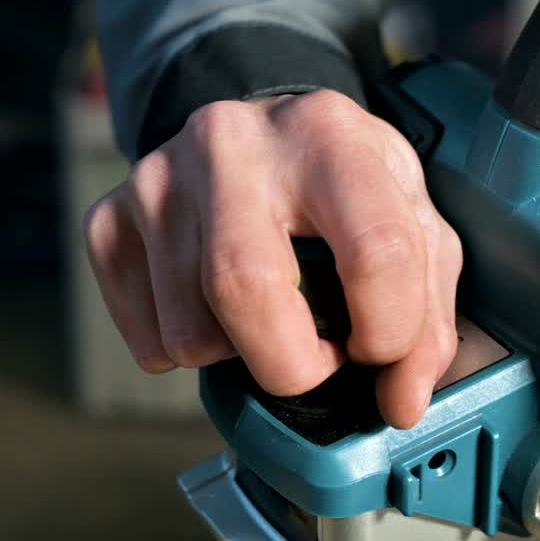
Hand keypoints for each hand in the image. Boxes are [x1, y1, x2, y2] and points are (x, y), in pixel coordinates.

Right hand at [84, 91, 461, 428]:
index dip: (390, 332)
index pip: (375, 252)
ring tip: (267, 317)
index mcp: (331, 138)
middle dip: (293, 363)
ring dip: (242, 356)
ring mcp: (160, 179)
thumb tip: (401, 404)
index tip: (380, 349)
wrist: (258, 136)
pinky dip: (189, 355)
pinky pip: (148, 339)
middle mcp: (234, 144)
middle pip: (247, 288)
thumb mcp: (411, 228)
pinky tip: (216, 312)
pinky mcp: (110, 218)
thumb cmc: (342, 190)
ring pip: (191, 331)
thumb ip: (429, 317)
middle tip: (317, 359)